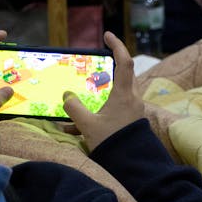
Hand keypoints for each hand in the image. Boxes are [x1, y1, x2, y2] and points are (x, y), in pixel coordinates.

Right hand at [62, 31, 145, 150]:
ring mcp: (134, 111)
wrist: (133, 166)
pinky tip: (83, 124)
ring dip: (105, 91)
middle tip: (97, 64)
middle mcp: (132, 99)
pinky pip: (118, 108)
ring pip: (120, 92)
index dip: (117, 46)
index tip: (108, 35)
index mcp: (124, 95)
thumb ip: (75, 109)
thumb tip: (67, 96)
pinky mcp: (132, 121)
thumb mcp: (88, 125)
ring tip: (87, 97)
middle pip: (124, 75)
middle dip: (111, 67)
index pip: (124, 62)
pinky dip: (103, 109)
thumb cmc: (112, 143)